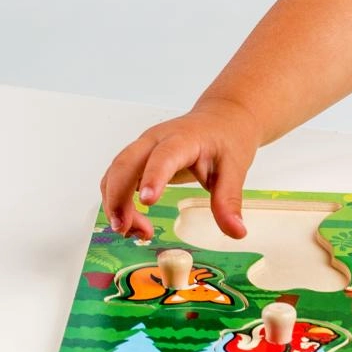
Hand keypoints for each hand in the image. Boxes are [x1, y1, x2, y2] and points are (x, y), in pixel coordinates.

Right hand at [99, 97, 260, 240]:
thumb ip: (229, 201)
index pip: (164, 155)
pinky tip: (132, 222)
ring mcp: (143, 147)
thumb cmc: (227, 139)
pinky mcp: (138, 157)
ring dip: (116, 204)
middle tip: (125, 229)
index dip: (153, 177)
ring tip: (133, 232)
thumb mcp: (234, 169)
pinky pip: (116, 178)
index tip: (148, 202)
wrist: (222, 118)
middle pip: (125, 164)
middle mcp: (156, 139)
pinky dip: (117, 201)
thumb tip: (237, 232)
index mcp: (183, 139)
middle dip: (118, 198)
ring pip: (115, 173)